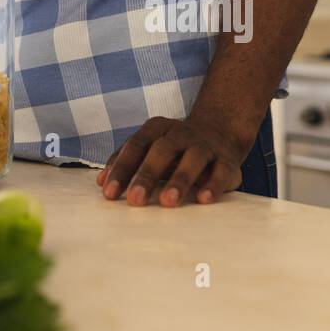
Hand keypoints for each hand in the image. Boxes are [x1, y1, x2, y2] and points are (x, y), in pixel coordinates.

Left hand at [95, 113, 252, 206]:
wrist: (219, 132)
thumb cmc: (174, 149)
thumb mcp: (150, 148)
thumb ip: (127, 162)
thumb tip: (102, 183)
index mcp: (157, 128)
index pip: (135, 146)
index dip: (121, 168)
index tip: (109, 192)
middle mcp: (181, 133)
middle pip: (162, 150)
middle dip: (147, 175)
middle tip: (135, 200)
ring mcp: (205, 145)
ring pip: (193, 158)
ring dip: (180, 179)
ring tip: (168, 202)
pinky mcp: (227, 160)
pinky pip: (221, 171)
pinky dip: (213, 184)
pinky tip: (203, 199)